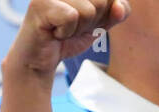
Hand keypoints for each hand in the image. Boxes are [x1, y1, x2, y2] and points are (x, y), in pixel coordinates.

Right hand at [3, 0, 130, 78]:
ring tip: (62, 30)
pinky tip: (54, 33)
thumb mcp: (100, 24)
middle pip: (102, 1)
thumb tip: (119, 6)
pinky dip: (67, 32)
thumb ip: (117, 13)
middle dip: (92, 22)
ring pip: (88, 10)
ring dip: (79, 29)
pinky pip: (72, 17)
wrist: (40, 60)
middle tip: (72, 27)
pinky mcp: (40, 3)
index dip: (105, 15)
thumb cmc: (68, 36)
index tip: (85, 20)